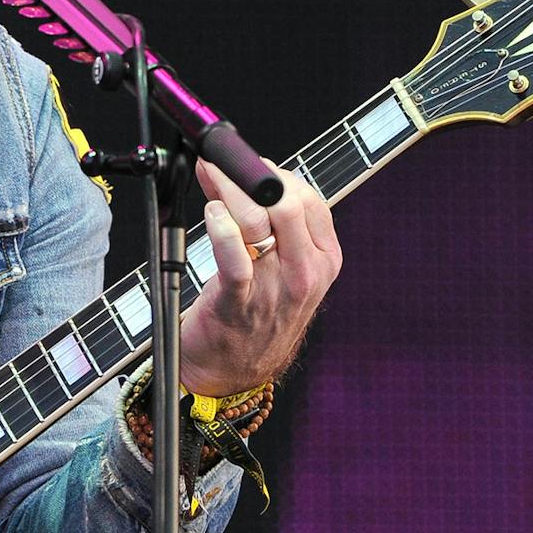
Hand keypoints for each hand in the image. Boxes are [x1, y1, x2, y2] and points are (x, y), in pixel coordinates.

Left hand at [178, 160, 341, 396]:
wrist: (232, 372)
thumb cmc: (255, 312)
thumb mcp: (281, 266)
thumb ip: (271, 223)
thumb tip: (241, 173)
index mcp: (323, 259)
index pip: (309, 200)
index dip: (273, 173)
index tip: (243, 160)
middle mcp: (306, 272)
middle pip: (287, 204)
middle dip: (248, 175)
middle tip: (218, 162)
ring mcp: (276, 288)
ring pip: (259, 222)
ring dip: (228, 191)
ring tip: (209, 179)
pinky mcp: (240, 302)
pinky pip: (234, 257)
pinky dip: (221, 227)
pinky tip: (211, 213)